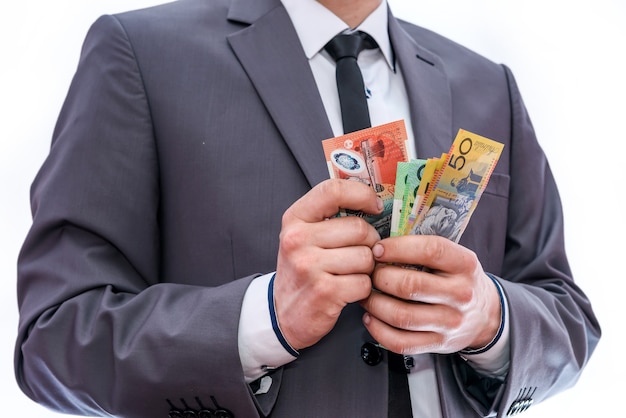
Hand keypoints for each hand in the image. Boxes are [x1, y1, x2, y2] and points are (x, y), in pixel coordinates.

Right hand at [274, 179, 381, 349]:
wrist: (282, 315)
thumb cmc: (302, 270)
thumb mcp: (304, 237)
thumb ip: (330, 216)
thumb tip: (374, 202)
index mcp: (295, 219)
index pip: (333, 191)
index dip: (362, 195)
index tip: (375, 206)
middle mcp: (298, 239)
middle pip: (359, 228)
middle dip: (370, 242)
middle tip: (360, 253)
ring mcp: (309, 266)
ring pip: (366, 257)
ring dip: (367, 268)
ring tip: (351, 273)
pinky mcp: (324, 292)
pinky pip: (364, 283)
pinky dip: (363, 289)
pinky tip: (348, 291)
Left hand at [360, 235, 500, 354]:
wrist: (486, 315)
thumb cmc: (459, 280)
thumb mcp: (454, 257)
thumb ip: (424, 249)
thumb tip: (381, 246)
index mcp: (464, 264)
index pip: (430, 250)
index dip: (398, 248)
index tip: (378, 249)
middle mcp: (461, 294)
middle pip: (409, 286)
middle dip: (380, 278)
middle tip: (370, 274)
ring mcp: (450, 322)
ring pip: (401, 316)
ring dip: (375, 304)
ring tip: (367, 295)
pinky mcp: (439, 344)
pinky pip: (401, 342)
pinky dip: (379, 330)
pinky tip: (371, 318)